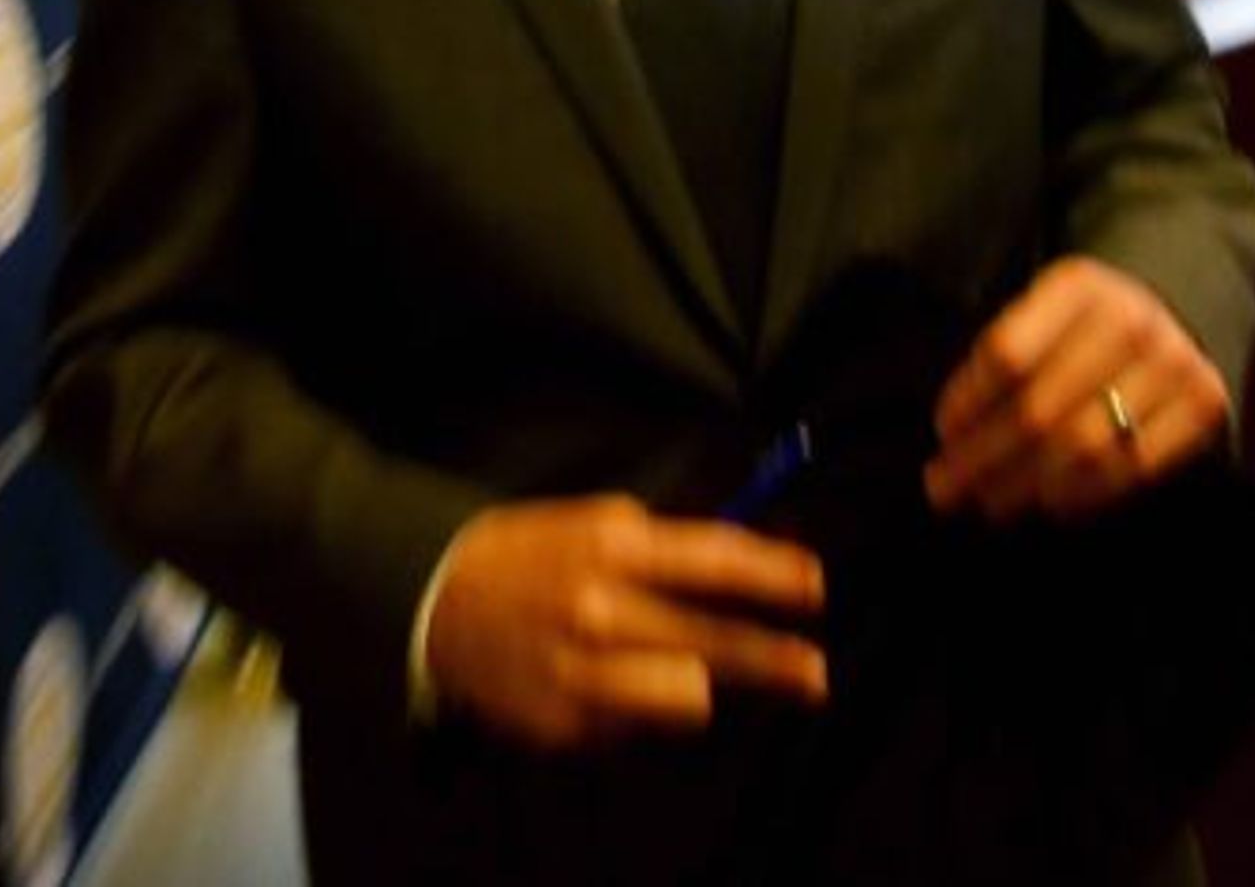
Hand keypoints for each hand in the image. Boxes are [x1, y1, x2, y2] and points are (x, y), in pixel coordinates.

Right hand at [425, 496, 826, 749]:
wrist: (438, 604)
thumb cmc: (532, 556)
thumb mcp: (594, 524)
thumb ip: (670, 548)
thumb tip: (750, 565)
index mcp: (613, 549)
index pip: (716, 562)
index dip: (775, 578)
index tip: (817, 589)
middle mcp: (601, 612)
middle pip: (716, 646)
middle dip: (776, 663)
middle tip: (816, 675)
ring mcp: (582, 675)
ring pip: (689, 700)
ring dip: (699, 688)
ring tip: (689, 674)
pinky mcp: (566, 725)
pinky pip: (639, 729)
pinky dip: (640, 712)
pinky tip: (612, 688)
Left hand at [924, 256, 1231, 521]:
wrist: (1178, 306)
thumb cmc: (1086, 323)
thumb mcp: (1044, 311)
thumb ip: (1005, 358)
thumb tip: (955, 436)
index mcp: (1077, 284)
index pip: (1008, 354)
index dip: (969, 403)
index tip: (943, 435)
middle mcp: (1130, 317)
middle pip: (1040, 408)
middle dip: (984, 458)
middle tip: (946, 489)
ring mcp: (1173, 360)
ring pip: (1085, 445)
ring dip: (1029, 485)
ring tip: (993, 503)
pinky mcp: (1206, 401)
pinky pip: (1135, 466)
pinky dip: (1088, 494)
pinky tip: (1053, 503)